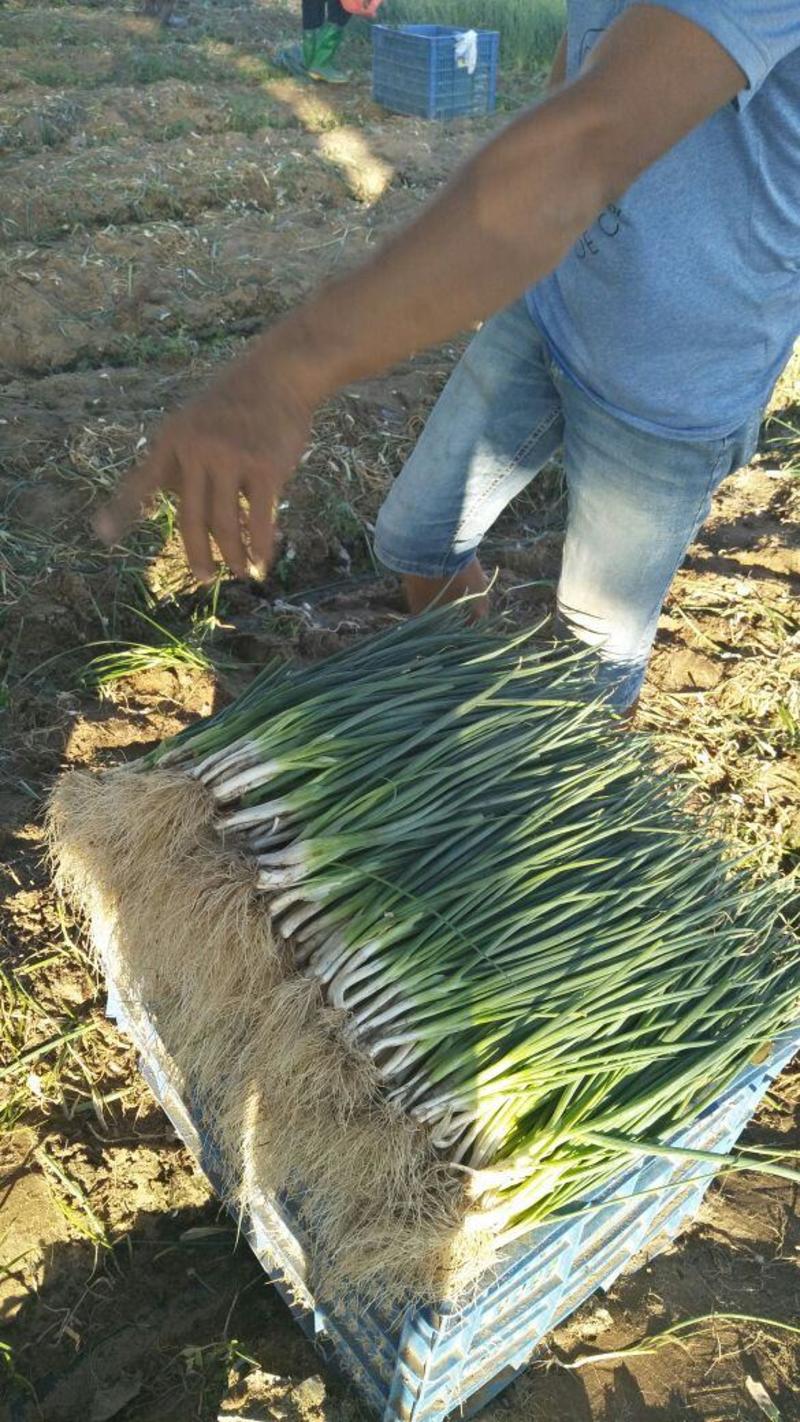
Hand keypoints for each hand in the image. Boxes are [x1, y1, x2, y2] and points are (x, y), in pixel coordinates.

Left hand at [95, 337, 315, 581]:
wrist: (279, 374)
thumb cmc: (238, 405)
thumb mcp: (195, 421)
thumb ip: (183, 462)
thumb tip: (187, 512)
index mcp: (171, 439)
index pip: (141, 481)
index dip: (122, 511)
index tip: (103, 537)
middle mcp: (195, 449)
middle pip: (190, 518)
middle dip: (197, 556)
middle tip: (202, 579)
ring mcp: (230, 458)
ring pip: (224, 524)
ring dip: (232, 557)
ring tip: (239, 573)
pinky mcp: (264, 468)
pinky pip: (259, 520)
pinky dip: (261, 547)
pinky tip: (263, 562)